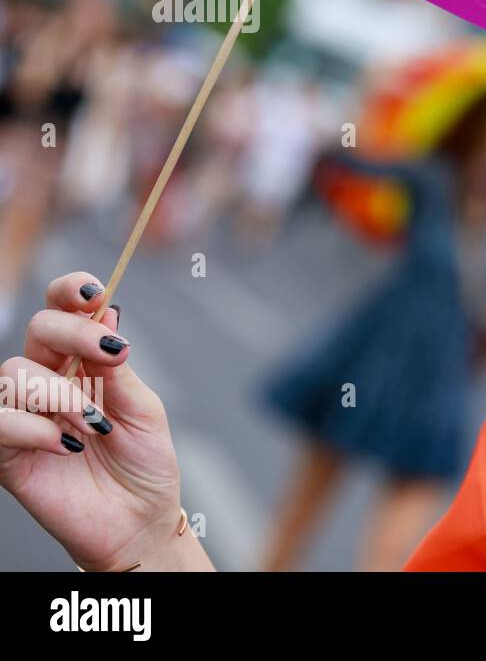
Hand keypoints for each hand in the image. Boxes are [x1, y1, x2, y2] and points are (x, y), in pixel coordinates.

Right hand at [0, 272, 204, 570]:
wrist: (139, 521)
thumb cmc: (144, 463)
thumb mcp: (143, 407)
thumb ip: (118, 365)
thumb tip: (108, 311)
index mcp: (82, 363)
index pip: (61, 311)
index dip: (68, 291)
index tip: (92, 290)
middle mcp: (48, 381)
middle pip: (37, 329)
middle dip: (73, 333)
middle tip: (111, 354)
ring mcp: (24, 415)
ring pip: (13, 373)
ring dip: (59, 392)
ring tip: (95, 423)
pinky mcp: (6, 452)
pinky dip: (33, 427)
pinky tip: (67, 443)